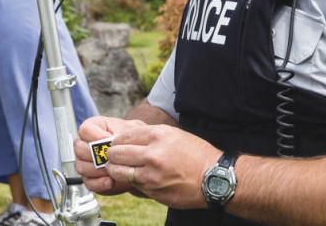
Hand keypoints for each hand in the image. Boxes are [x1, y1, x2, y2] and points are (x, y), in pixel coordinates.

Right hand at [73, 116, 148, 195]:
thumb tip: (114, 139)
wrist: (138, 160)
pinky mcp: (90, 178)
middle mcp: (85, 144)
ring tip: (113, 169)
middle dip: (96, 155)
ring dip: (98, 170)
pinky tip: (111, 181)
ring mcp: (84, 162)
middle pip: (79, 149)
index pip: (85, 130)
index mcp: (93, 128)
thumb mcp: (133, 129)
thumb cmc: (133, 141)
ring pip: (81, 167)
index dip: (96, 137)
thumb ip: (125, 129)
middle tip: (111, 158)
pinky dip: (99, 183)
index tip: (110, 142)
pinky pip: (88, 183)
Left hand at [78, 120, 221, 208]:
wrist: (213, 178)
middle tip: (113, 157)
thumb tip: (127, 138)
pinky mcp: (152, 190)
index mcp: (158, 135)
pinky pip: (132, 184)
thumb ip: (150, 136)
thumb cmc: (196, 155)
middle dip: (111, 155)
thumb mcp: (175, 135)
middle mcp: (152, 153)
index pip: (123, 136)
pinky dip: (130, 182)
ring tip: (119, 169)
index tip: (116, 145)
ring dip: (115, 170)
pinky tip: (136, 178)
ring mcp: (151, 174)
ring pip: (118, 171)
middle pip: (115, 153)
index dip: (117, 141)